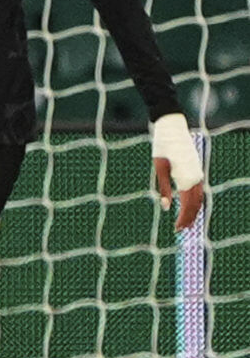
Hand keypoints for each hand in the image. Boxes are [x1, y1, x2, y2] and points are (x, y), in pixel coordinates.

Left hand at [151, 112, 207, 233]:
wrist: (172, 127)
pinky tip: (187, 205)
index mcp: (187, 178)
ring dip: (193, 210)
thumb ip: (163, 188)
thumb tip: (165, 207)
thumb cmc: (162, 147)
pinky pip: (198, 190)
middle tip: (180, 229)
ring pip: (199, 198)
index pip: (188, 205)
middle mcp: (196, 177)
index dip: (183, 218)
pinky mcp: (196, 169)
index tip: (176, 229)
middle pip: (196, 204)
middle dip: (189, 218)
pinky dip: (195, 200)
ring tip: (185, 221)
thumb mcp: (159, 168)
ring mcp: (198, 173)